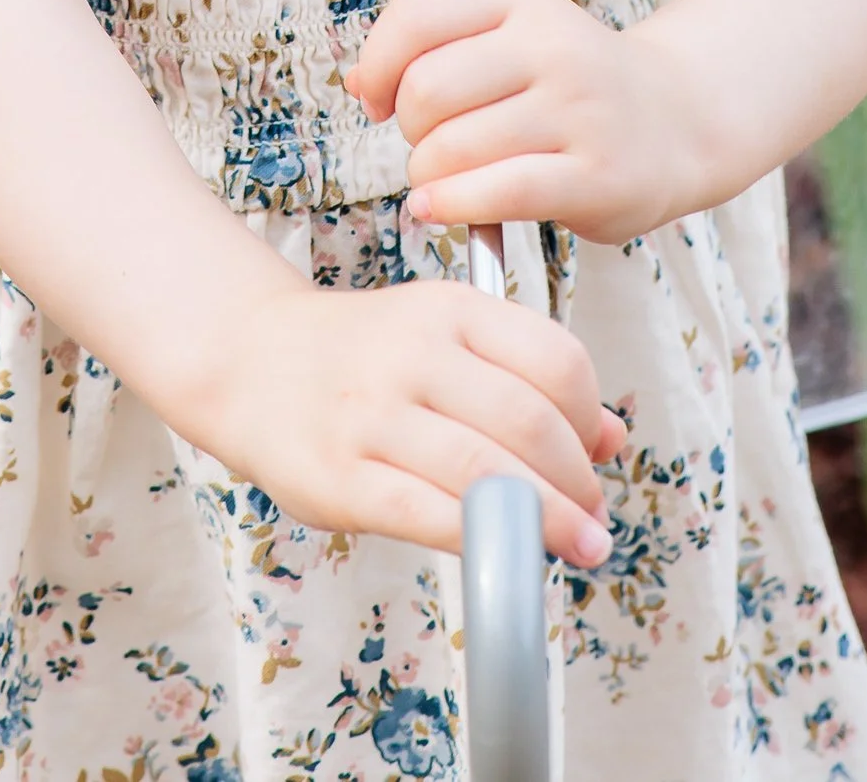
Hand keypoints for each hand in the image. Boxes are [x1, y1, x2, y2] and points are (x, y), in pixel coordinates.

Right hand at [194, 275, 622, 565]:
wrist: (254, 361)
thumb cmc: (368, 355)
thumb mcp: (448, 336)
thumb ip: (527, 376)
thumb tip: (611, 438)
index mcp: (451, 308)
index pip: (555, 360)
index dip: (591, 419)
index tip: (597, 459)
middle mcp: (414, 351)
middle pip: (529, 422)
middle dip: (577, 482)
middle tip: (592, 520)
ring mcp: (373, 413)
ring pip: (486, 473)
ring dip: (547, 523)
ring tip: (575, 547)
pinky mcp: (341, 475)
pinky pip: (427, 515)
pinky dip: (481, 543)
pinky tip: (508, 559)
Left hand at [348, 0, 716, 241]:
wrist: (681, 118)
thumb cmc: (573, 84)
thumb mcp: (513, 37)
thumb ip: (434, 47)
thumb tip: (355, 83)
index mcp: (521, 2)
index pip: (418, 16)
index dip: (377, 64)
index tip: (376, 99)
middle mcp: (551, 46)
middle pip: (426, 90)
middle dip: (408, 130)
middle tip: (429, 146)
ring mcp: (577, 110)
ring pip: (453, 147)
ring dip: (428, 177)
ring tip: (448, 181)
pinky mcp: (595, 175)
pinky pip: (498, 193)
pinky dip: (452, 206)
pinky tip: (437, 210)